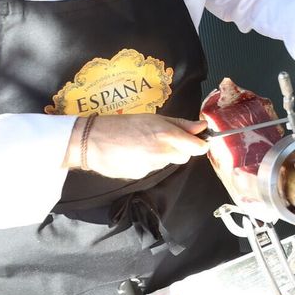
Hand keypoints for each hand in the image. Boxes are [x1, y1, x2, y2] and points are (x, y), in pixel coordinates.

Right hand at [67, 113, 206, 178]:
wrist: (92, 141)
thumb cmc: (122, 124)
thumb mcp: (153, 118)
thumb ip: (180, 124)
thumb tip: (202, 127)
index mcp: (166, 135)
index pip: (197, 148)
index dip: (200, 144)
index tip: (198, 140)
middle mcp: (161, 153)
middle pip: (184, 156)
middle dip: (180, 149)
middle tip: (165, 138)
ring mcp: (151, 166)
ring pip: (167, 162)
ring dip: (162, 154)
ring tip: (144, 143)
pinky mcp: (141, 175)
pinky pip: (152, 168)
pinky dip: (148, 161)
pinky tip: (135, 153)